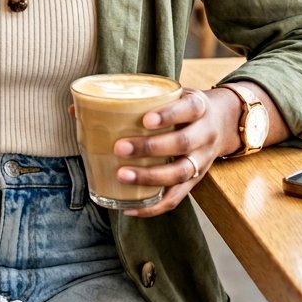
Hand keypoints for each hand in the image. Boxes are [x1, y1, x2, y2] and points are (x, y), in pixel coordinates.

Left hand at [112, 88, 238, 216]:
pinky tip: (130, 207)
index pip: (188, 109)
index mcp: (199, 107)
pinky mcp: (195, 181)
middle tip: (120, 148)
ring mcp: (202, 160)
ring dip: (150, 177)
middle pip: (183, 143)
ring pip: (180, 173)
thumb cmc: (184, 106)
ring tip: (122, 175)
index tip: (146, 120)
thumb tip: (80, 107)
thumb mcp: (173, 94)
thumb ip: (139, 98)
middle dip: (151, 148)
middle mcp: (205, 134)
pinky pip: (176, 198)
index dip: (168, 115)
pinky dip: (153, 206)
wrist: (221, 123)